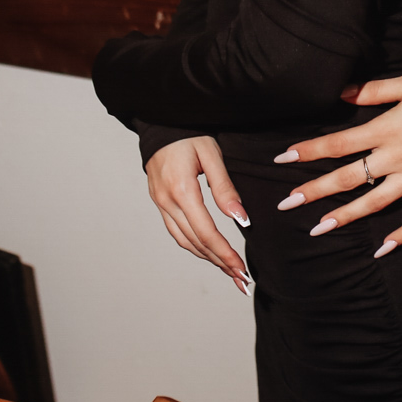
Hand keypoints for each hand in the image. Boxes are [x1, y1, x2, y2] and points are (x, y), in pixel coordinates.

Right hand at [146, 136, 252, 294]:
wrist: (161, 121)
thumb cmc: (190, 133)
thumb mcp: (212, 155)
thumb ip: (225, 188)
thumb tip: (241, 220)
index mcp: (181, 190)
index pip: (206, 232)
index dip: (225, 254)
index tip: (242, 270)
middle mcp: (167, 201)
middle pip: (195, 243)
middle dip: (220, 263)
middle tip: (241, 280)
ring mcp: (160, 202)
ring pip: (183, 241)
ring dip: (207, 258)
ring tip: (229, 271)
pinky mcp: (159, 201)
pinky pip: (176, 231)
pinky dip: (194, 245)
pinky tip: (208, 251)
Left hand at [273, 73, 401, 254]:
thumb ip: (375, 90)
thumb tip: (341, 93)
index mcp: (387, 129)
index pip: (338, 143)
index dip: (309, 150)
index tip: (282, 158)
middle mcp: (397, 158)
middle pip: (348, 178)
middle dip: (314, 191)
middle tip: (286, 204)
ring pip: (374, 203)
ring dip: (345, 217)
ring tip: (318, 229)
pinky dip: (400, 236)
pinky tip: (382, 249)